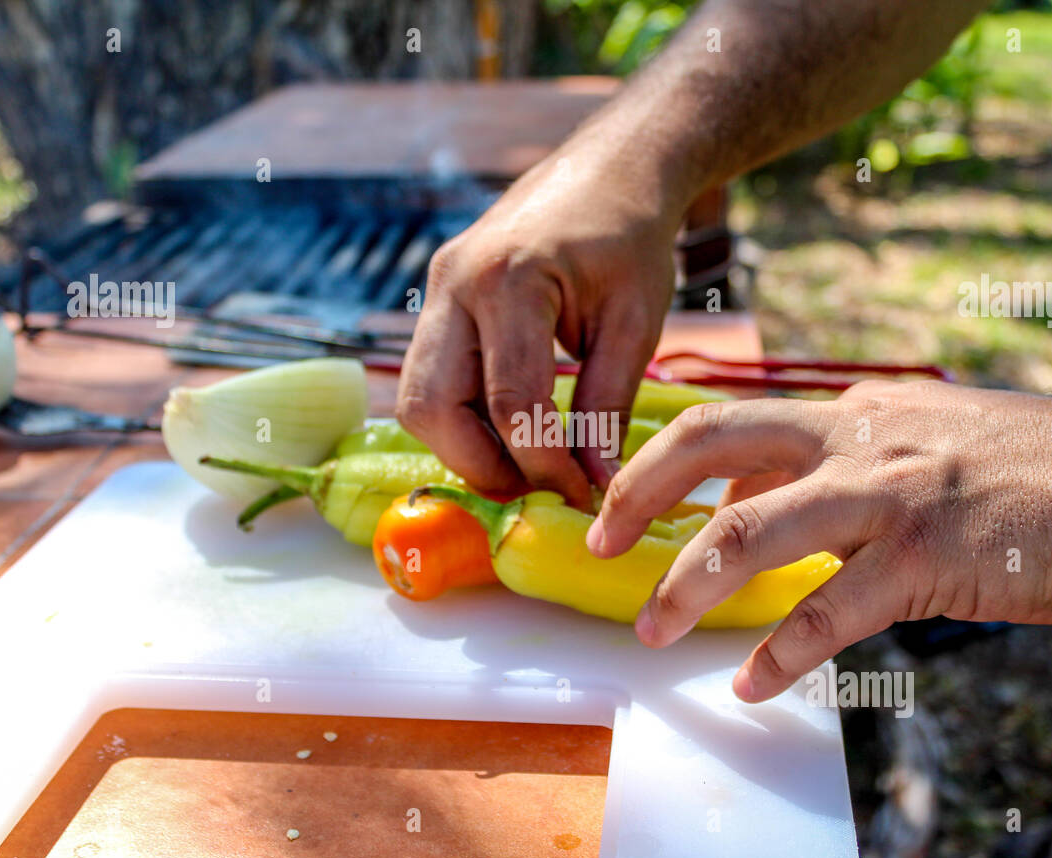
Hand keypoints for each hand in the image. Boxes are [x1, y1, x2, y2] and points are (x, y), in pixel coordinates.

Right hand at [396, 149, 679, 508]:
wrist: (608, 169)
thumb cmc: (630, 238)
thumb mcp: (634, 323)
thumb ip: (608, 406)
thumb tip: (596, 486)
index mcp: (509, 280)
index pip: (511, 402)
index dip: (543, 464)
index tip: (581, 494)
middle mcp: (454, 284)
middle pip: (430, 407)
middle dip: (479, 465)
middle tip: (535, 490)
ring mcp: (436, 290)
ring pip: (417, 399)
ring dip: (464, 446)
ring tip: (526, 463)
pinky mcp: (437, 301)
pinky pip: (431, 378)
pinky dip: (464, 417)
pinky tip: (511, 430)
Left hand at [587, 379, 1051, 701]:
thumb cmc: (1035, 469)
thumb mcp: (925, 443)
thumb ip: (846, 466)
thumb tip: (771, 504)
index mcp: (853, 411)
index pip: (733, 425)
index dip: (668, 465)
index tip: (629, 505)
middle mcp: (858, 436)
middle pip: (713, 441)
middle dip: (640, 492)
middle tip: (597, 542)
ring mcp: (890, 491)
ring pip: (753, 529)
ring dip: (689, 584)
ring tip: (654, 629)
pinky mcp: (930, 552)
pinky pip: (831, 610)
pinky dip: (783, 653)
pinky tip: (755, 685)